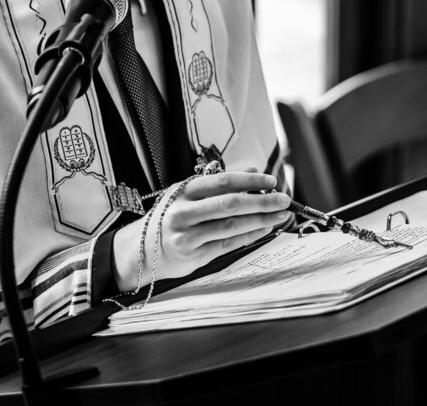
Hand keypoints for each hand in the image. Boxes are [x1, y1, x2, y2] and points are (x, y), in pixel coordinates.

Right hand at [112, 171, 290, 290]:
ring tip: (280, 215)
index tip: (271, 182)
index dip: (250, 182)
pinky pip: (227, 244)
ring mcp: (187, 235)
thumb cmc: (171, 217)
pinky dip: (249, 235)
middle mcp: (183, 212)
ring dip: (260, 220)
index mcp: (183, 191)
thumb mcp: (188, 195)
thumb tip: (253, 172)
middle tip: (284, 200)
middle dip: (262, 202)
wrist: (143, 249)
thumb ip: (219, 184)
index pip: (223, 182)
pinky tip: (265, 229)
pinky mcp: (193, 255)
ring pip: (231, 226)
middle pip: (230, 204)